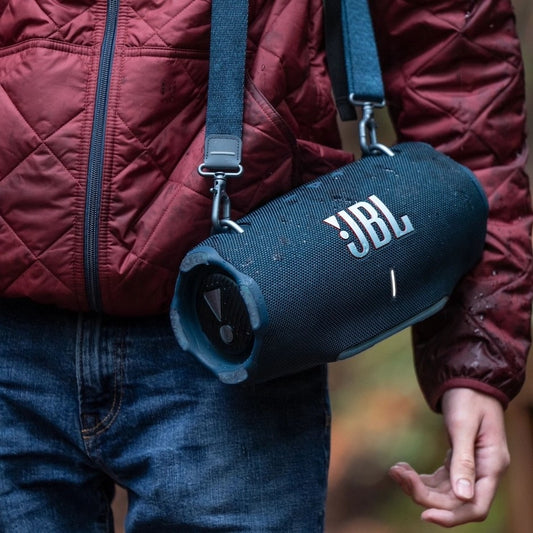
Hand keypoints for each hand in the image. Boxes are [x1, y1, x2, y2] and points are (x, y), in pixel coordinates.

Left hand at [388, 388, 509, 526]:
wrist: (467, 379)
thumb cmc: (468, 398)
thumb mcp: (463, 426)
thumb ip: (463, 461)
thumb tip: (463, 497)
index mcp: (493, 466)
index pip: (476, 507)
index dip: (451, 517)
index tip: (424, 515)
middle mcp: (484, 472)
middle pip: (454, 501)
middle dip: (424, 494)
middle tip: (397, 474)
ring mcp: (471, 467)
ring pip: (444, 492)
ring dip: (418, 486)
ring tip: (395, 469)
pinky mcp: (458, 460)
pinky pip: (439, 480)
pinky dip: (420, 478)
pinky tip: (402, 467)